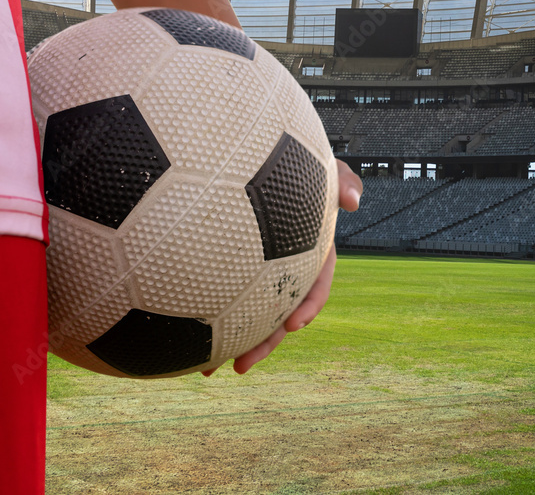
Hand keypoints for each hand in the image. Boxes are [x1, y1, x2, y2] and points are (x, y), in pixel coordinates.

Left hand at [203, 160, 362, 375]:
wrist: (252, 163)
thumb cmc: (293, 164)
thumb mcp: (322, 167)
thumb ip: (343, 178)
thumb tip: (353, 200)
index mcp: (310, 254)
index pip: (316, 286)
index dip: (308, 306)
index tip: (295, 324)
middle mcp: (284, 270)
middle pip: (276, 316)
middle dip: (262, 344)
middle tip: (241, 366)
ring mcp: (256, 274)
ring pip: (247, 317)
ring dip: (230, 346)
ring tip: (206, 370)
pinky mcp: (228, 274)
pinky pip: (219, 301)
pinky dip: (204, 322)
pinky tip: (180, 340)